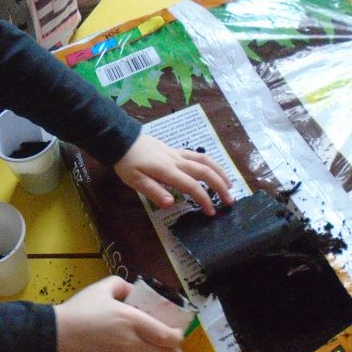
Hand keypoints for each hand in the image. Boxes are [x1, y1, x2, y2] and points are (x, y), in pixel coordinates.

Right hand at [54, 276, 183, 351]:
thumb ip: (122, 286)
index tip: (177, 334)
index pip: (167, 336)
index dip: (178, 337)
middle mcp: (133, 344)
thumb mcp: (101, 289)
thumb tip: (134, 292)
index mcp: (132, 321)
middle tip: (172, 348)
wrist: (57, 337)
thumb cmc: (80, 310)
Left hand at [113, 134, 232, 213]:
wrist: (122, 140)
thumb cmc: (127, 163)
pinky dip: (210, 163)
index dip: (204, 199)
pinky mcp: (175, 150)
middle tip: (230, 201)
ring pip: (205, 160)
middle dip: (220, 186)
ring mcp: (178, 154)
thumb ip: (153, 191)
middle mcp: (177, 161)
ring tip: (229, 185)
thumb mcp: (135, 181)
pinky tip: (213, 170)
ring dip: (220, 172)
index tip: (211, 212)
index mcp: (167, 171)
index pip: (191, 186)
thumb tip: (172, 204)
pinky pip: (198, 156)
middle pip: (205, 171)